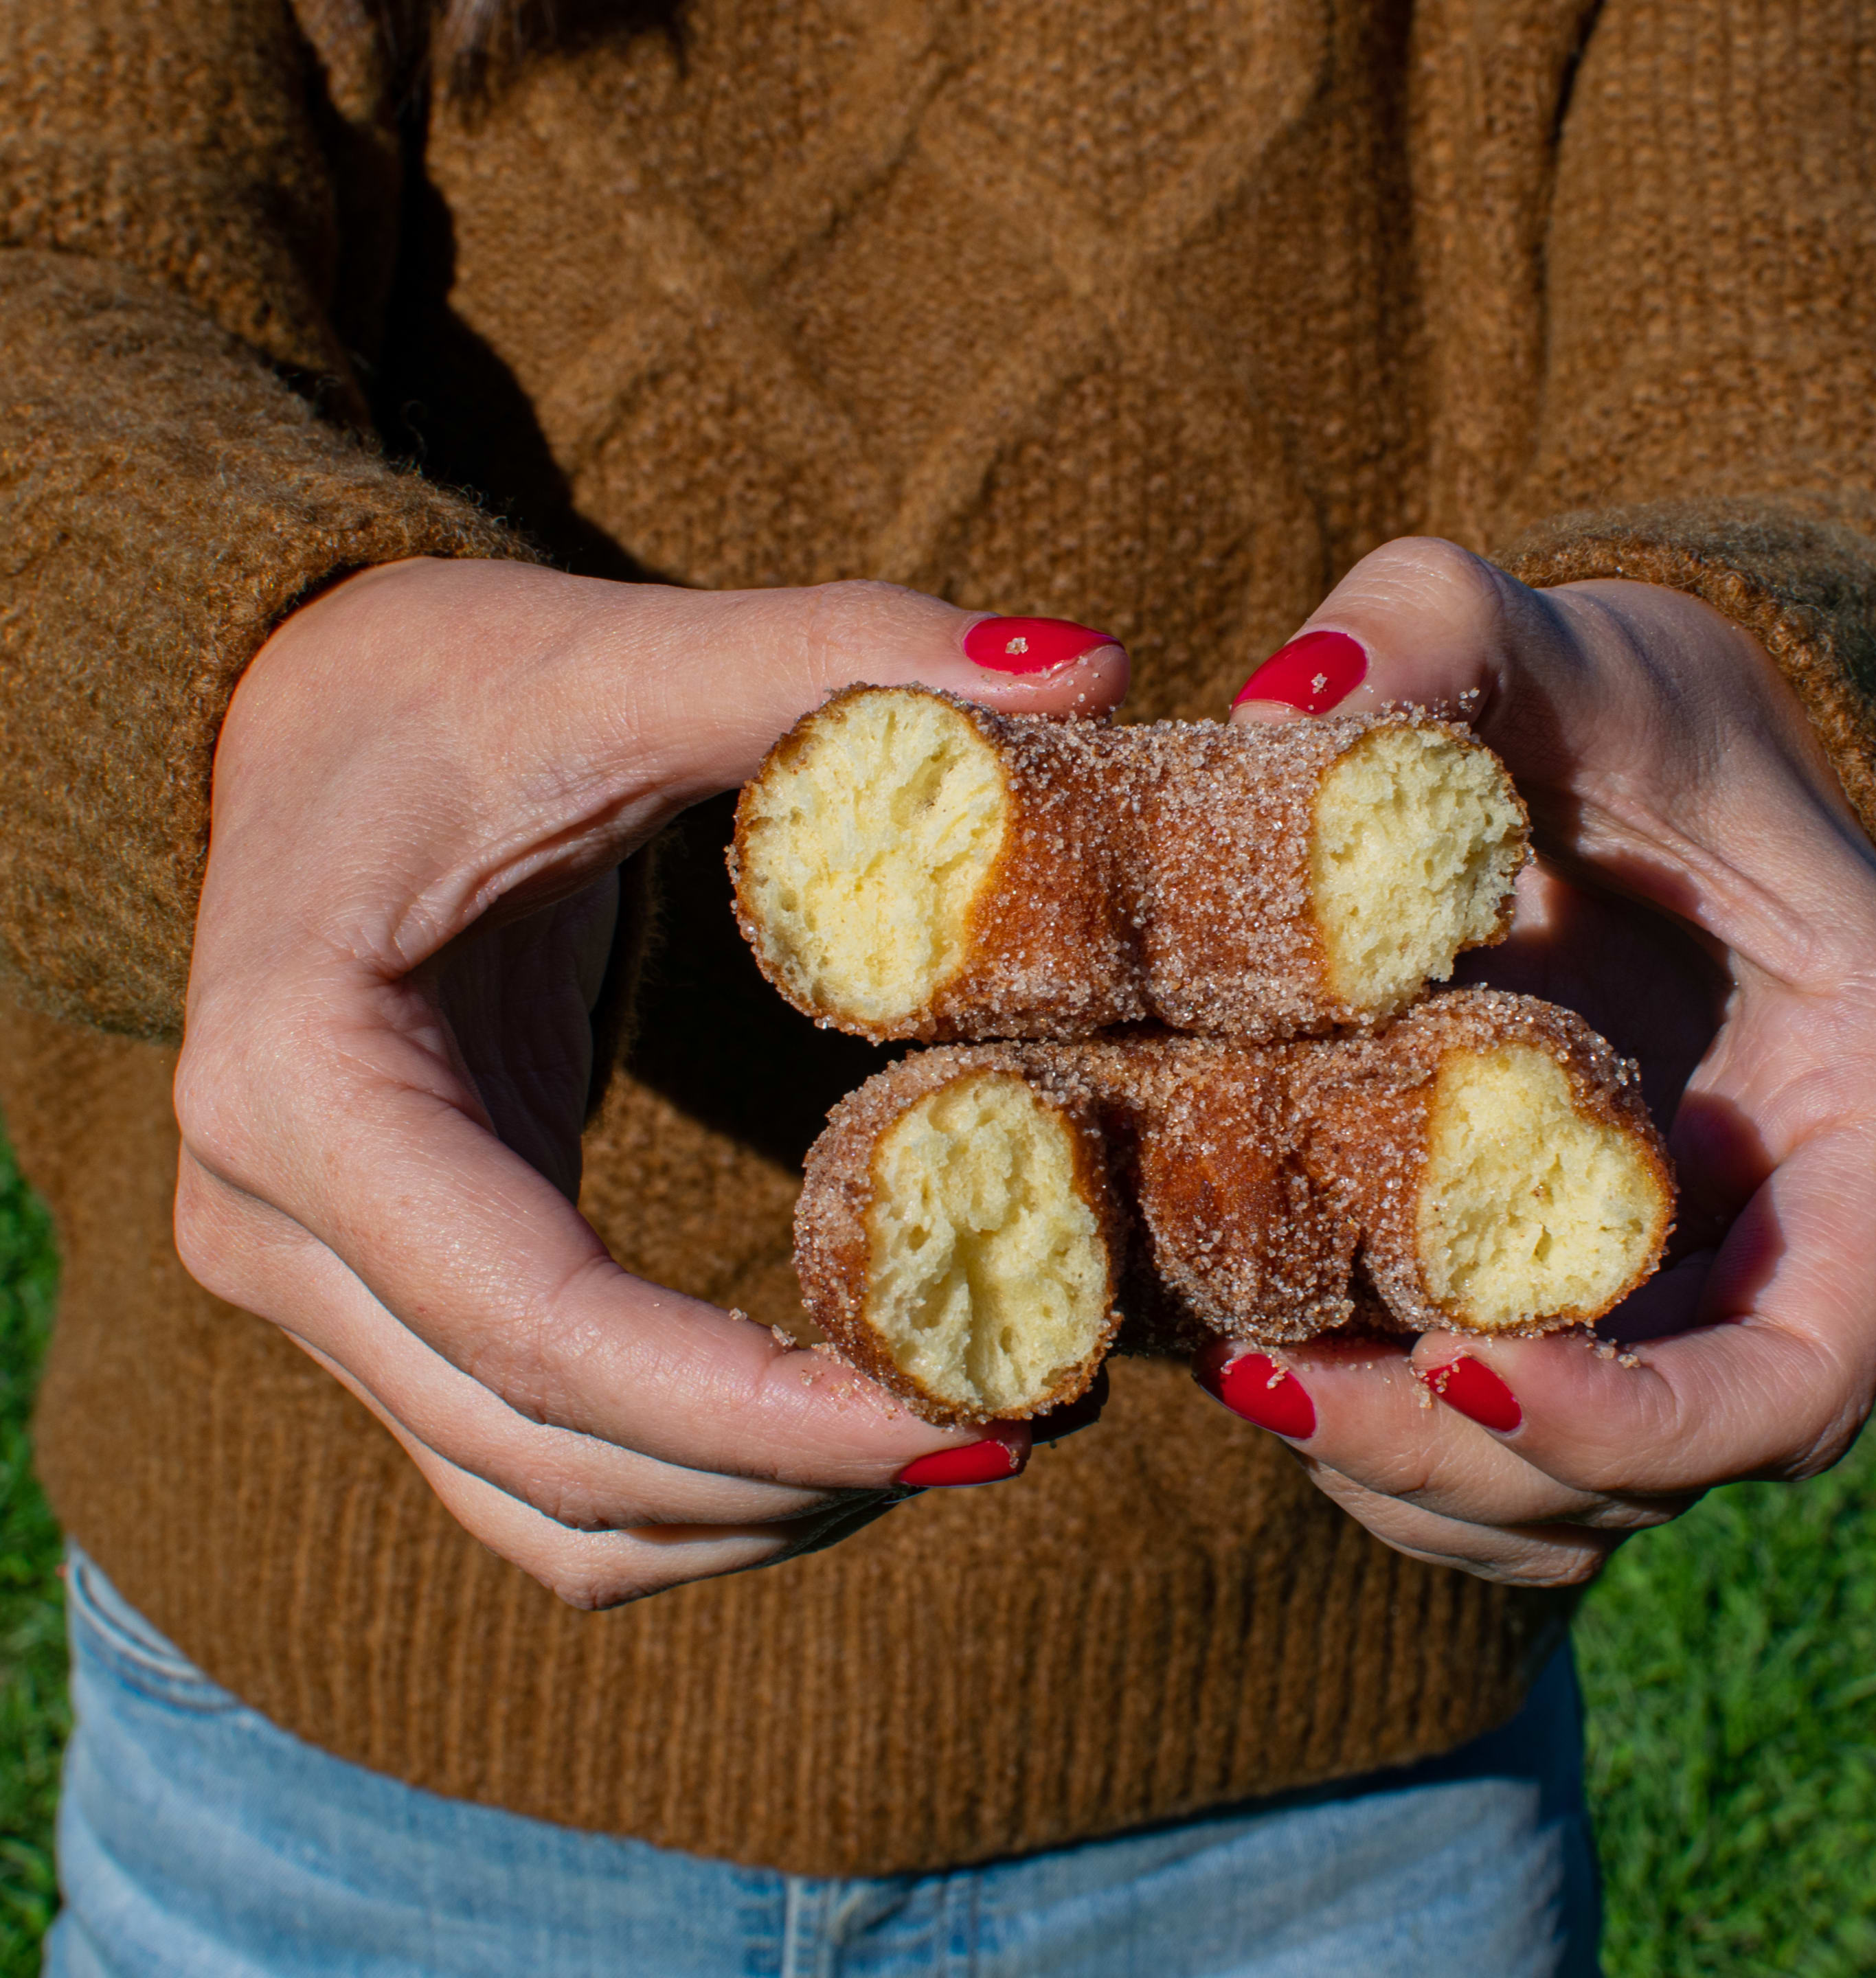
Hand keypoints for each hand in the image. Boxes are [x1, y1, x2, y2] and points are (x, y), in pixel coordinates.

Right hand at [173, 559, 1128, 1606]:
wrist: (295, 724)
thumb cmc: (450, 686)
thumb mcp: (625, 656)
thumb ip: (840, 654)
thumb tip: (1096, 666)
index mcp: (301, 1083)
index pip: (548, 1330)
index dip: (770, 1409)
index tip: (979, 1413)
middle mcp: (273, 1229)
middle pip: (556, 1455)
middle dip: (800, 1473)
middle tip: (1025, 1418)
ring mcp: (312, 1294)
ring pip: (550, 1516)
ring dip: (761, 1514)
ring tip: (966, 1434)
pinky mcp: (385, 1314)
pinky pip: (542, 1482)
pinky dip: (703, 1495)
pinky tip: (852, 1424)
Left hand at [1210, 538, 1875, 1585]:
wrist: (1627, 753)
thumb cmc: (1623, 694)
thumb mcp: (1551, 638)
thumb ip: (1440, 633)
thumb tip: (1286, 718)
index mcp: (1866, 1107)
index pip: (1804, 1369)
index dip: (1640, 1420)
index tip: (1461, 1363)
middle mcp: (1800, 1236)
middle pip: (1672, 1468)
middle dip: (1476, 1462)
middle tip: (1275, 1377)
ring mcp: (1695, 1287)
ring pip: (1580, 1499)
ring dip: (1414, 1476)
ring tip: (1252, 1369)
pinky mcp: (1593, 1304)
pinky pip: (1507, 1461)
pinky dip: (1390, 1452)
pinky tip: (1263, 1355)